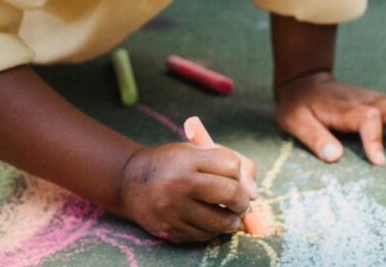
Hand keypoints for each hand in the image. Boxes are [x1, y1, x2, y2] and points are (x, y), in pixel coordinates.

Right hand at [115, 142, 254, 242]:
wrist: (130, 181)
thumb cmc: (171, 163)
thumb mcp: (195, 150)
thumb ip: (228, 161)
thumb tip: (255, 193)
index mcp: (188, 159)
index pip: (232, 166)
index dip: (240, 172)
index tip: (236, 176)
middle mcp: (180, 184)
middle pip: (231, 194)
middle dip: (243, 201)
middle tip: (241, 202)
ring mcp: (174, 210)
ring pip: (221, 222)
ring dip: (231, 220)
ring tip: (229, 214)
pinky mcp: (170, 229)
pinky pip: (204, 236)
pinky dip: (212, 230)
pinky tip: (207, 220)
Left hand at [273, 71, 385, 164]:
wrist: (304, 81)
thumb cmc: (299, 104)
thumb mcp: (295, 121)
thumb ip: (314, 137)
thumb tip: (334, 156)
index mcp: (345, 107)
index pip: (369, 117)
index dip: (376, 139)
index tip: (378, 162)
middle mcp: (365, 100)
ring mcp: (374, 99)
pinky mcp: (379, 102)